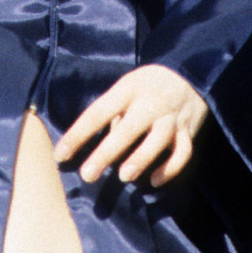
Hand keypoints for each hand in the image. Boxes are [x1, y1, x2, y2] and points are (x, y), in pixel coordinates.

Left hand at [53, 65, 208, 187]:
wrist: (191, 72)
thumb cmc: (148, 84)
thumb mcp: (126, 87)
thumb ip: (113, 113)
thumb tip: (95, 146)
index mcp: (129, 89)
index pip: (98, 112)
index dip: (78, 134)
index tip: (60, 155)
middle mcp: (151, 103)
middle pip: (127, 129)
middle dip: (106, 153)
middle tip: (87, 175)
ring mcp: (172, 118)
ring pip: (158, 140)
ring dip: (141, 159)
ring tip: (123, 176)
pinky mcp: (188, 131)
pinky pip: (182, 153)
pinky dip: (170, 169)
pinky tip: (154, 181)